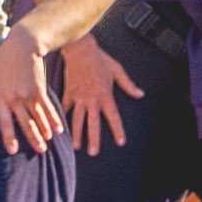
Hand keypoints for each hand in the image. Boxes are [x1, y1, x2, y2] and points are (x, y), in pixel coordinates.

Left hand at [0, 27, 63, 153]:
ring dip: (44, 131)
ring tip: (48, 143)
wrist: (24, 44)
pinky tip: (58, 129)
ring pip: (38, 118)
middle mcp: (16, 98)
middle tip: (39, 151)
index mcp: (1, 96)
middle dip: (33, 138)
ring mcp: (29, 94)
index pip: (5, 122)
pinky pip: (48, 107)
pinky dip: (54, 119)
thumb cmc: (3, 56)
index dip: (9, 137)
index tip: (13, 150)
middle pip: (25, 123)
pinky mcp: (40, 89)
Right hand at [54, 38, 132, 153]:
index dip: (117, 130)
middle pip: (93, 122)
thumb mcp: (117, 70)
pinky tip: (61, 129)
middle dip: (93, 138)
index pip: (113, 116)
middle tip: (94, 152)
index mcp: (105, 95)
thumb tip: (140, 94)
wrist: (80, 49)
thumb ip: (128, 84)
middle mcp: (91, 99)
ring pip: (77, 119)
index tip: (120, 142)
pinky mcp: (68, 93)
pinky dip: (63, 118)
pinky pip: (65, 108)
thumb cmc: (100, 59)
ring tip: (77, 146)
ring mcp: (78, 97)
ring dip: (77, 134)